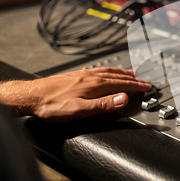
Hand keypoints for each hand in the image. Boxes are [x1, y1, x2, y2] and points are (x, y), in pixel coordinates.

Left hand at [0, 67, 151, 122]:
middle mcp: (91, 77)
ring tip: (132, 74)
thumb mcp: (80, 110)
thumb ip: (104, 105)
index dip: (137, 86)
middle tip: (145, 81)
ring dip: (123, 73)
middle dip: (134, 79)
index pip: (122, 85)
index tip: (148, 87)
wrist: (31, 96)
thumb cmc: (53, 105)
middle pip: (118, 77)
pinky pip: (99, 70)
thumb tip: (123, 99)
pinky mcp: (76, 75)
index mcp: (95, 85)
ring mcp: (84, 75)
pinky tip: (107, 73)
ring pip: (109, 72)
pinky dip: (110, 71)